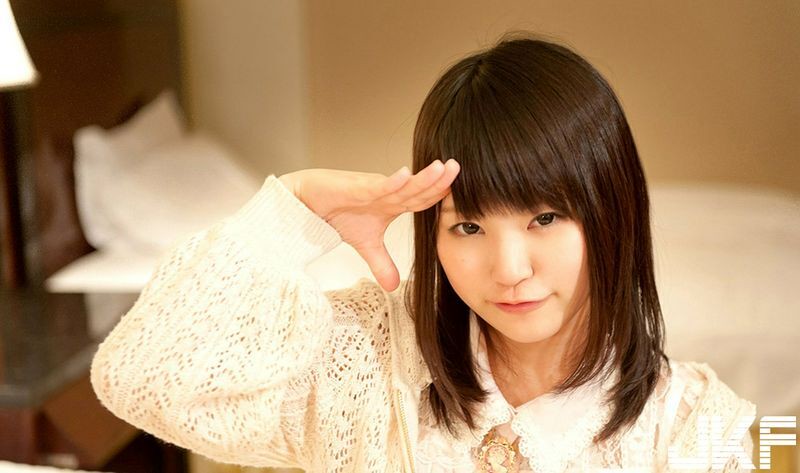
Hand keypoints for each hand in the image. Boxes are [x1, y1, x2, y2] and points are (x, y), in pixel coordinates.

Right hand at [279, 159, 459, 290]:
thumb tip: (393, 287)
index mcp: (393, 204)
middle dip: (439, 180)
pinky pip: (376, 186)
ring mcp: (372, 188)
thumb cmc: (338, 214)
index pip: (422, 200)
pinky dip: (391, 182)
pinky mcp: (355, 188)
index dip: (440, 196)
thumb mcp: (365, 245)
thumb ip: (382, 263)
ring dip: (421, 177)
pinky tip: (405, 175)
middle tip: (460, 168)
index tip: (465, 194)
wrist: (307, 204)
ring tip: (442, 168)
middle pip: (418, 188)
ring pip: (402, 184)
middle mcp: (387, 193)